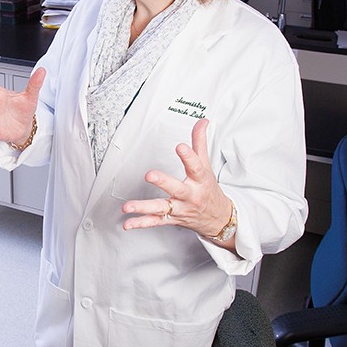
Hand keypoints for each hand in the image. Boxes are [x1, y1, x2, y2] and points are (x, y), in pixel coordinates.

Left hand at [121, 119, 233, 240]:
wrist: (218, 219)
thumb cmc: (209, 190)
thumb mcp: (207, 166)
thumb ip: (200, 143)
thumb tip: (202, 122)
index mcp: (199, 180)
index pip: (195, 166)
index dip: (188, 156)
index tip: (180, 147)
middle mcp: (189, 195)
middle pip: (177, 188)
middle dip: (163, 182)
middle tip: (150, 175)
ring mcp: (179, 209)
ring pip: (161, 208)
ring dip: (143, 207)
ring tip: (128, 206)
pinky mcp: (171, 219)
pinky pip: (155, 221)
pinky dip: (140, 223)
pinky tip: (127, 224)